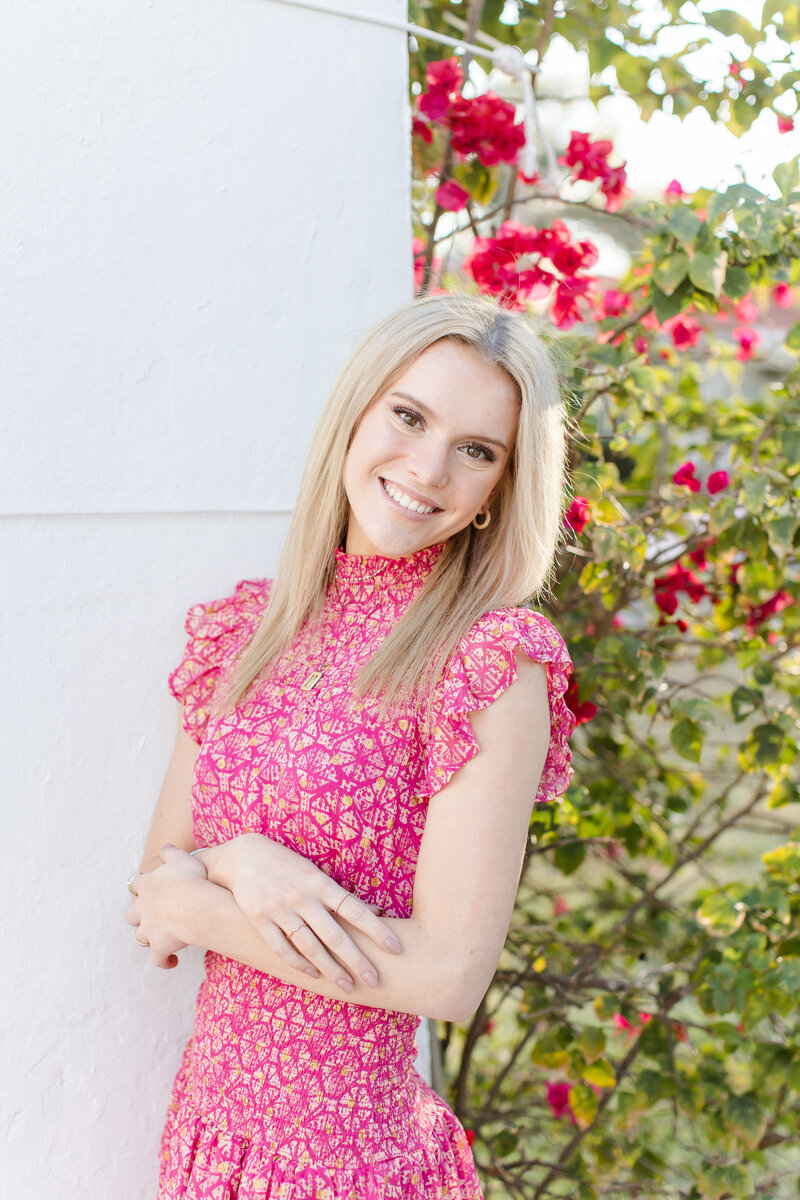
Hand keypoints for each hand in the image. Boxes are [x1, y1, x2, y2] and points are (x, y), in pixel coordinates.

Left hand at [124, 844, 206, 968]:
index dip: (143, 886)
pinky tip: (172, 961)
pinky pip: (158, 959)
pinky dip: (164, 961)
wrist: (192, 904)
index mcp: (148, 886)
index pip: (138, 885)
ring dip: (149, 937)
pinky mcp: (159, 946)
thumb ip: (170, 852)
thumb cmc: (189, 878)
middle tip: (151, 916)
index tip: (150, 888)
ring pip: (141, 937)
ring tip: (161, 938)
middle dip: (138, 916)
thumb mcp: (180, 858)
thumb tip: (165, 847)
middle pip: (131, 915)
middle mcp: (143, 909)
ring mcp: (149, 929)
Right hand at [210, 833, 402, 994]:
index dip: (376, 929)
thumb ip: (340, 896)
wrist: (244, 856)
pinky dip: (298, 964)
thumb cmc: (289, 866)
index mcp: (320, 883)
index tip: (395, 948)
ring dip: (331, 969)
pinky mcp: (259, 920)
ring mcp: (279, 910)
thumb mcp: (316, 873)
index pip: (355, 910)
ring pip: (310, 947)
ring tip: (348, 986)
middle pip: (335, 935)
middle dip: (357, 960)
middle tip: (376, 980)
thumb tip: (376, 911)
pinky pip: (281, 948)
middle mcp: (302, 897)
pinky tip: (314, 975)